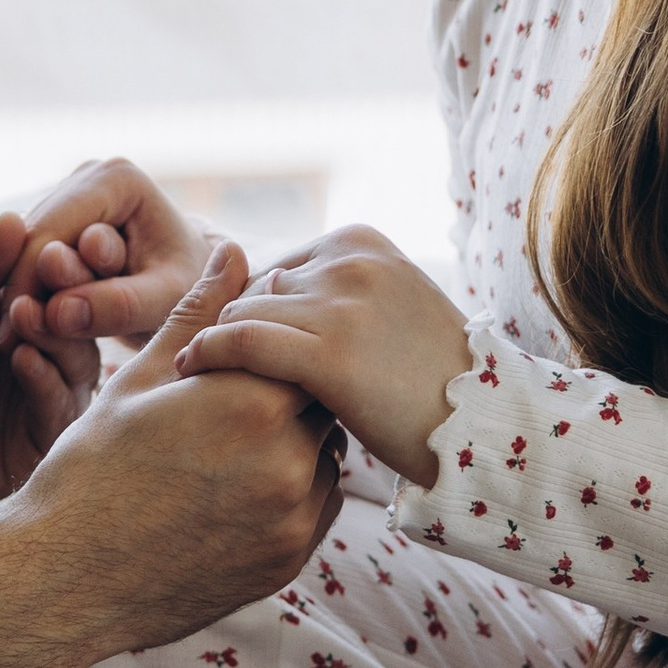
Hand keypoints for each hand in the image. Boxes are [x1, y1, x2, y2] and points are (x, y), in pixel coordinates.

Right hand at [0, 154, 210, 356]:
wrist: (198, 279)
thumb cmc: (191, 289)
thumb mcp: (165, 301)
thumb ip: (120, 305)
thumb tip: (58, 313)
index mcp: (117, 178)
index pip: (51, 232)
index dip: (28, 285)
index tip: (13, 336)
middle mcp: (90, 174)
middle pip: (32, 235)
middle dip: (20, 289)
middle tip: (6, 343)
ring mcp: (74, 190)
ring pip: (24, 245)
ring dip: (20, 292)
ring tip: (13, 341)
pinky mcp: (64, 212)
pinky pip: (30, 252)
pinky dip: (27, 289)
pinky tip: (23, 326)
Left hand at [0, 215, 99, 519]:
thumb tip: (12, 217)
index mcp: (22, 312)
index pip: (59, 282)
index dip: (59, 263)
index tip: (51, 245)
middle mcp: (43, 353)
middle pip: (80, 322)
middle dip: (69, 296)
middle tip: (52, 274)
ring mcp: (43, 399)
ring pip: (78, 365)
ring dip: (58, 337)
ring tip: (26, 315)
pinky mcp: (36, 445)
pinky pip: (59, 412)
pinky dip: (47, 383)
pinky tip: (23, 358)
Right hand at [12, 240, 345, 660]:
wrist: (65, 579)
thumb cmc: (91, 469)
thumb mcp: (139, 381)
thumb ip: (197, 315)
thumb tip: (234, 249)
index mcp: (251, 402)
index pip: (303, 348)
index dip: (275, 345)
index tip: (242, 353)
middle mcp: (288, 460)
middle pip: (321, 400)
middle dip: (289, 391)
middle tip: (239, 398)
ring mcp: (293, 518)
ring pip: (325, 454)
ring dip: (296, 442)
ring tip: (231, 447)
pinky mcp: (289, 562)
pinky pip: (317, 508)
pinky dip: (292, 491)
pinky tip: (235, 489)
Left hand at [176, 226, 473, 491]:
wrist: (479, 427)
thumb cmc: (430, 378)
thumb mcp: (389, 306)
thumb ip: (333, 287)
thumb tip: (263, 284)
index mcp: (362, 240)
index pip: (275, 269)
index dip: (255, 314)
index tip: (239, 351)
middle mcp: (350, 260)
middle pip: (255, 289)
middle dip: (239, 328)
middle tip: (215, 371)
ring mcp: (341, 303)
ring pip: (241, 313)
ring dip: (219, 346)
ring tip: (199, 377)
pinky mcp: (328, 352)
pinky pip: (239, 341)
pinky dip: (205, 352)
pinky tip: (188, 368)